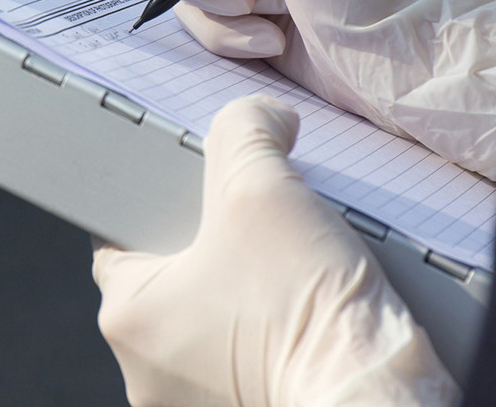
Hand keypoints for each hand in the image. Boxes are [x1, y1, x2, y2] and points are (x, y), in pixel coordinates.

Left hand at [93, 96, 458, 406]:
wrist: (377, 400)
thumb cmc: (303, 309)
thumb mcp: (261, 186)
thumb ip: (245, 129)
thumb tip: (263, 117)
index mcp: (129, 317)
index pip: (117, 236)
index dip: (152, 197)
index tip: (185, 178)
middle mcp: (148, 372)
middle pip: (168, 273)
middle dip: (207, 237)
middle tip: (245, 210)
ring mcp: (196, 403)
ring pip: (208, 315)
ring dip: (240, 282)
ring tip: (282, 255)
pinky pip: (242, 353)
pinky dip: (266, 324)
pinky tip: (300, 298)